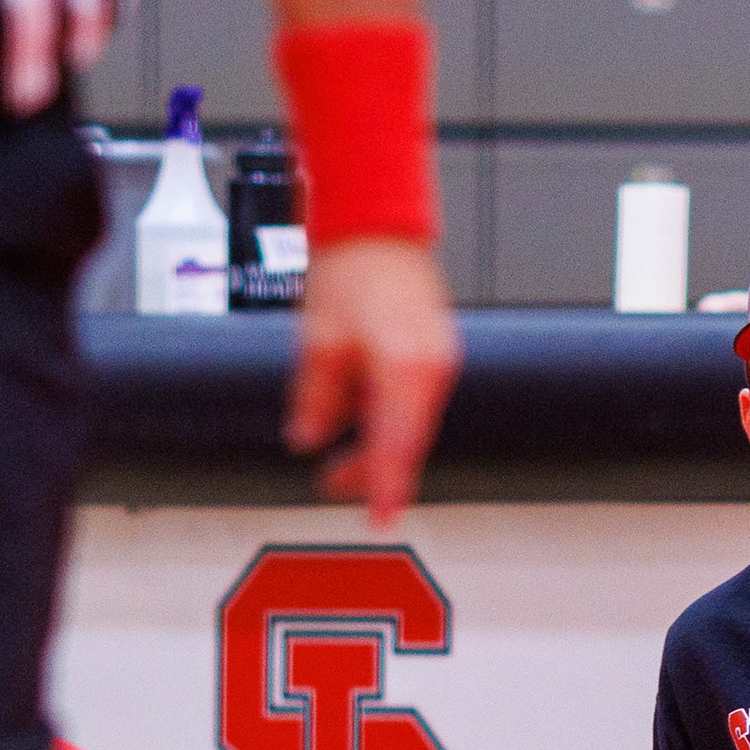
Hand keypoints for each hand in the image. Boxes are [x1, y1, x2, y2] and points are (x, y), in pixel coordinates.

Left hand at [285, 234, 457, 526]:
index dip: (387, 485)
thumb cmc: (352, 273)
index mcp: (407, 368)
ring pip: (412, 425)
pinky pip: (414, 403)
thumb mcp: (317, 341)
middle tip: (335, 485)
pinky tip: (361, 421)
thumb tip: (309, 438)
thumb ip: (316, 399)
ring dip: (379, 445)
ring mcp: (440, 362)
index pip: (398, 444)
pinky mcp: (436, 355)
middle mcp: (433, 369)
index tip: (380, 516)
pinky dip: (389, 421)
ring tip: (341, 460)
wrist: (376, 232)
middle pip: (408, 441)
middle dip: (374, 470)